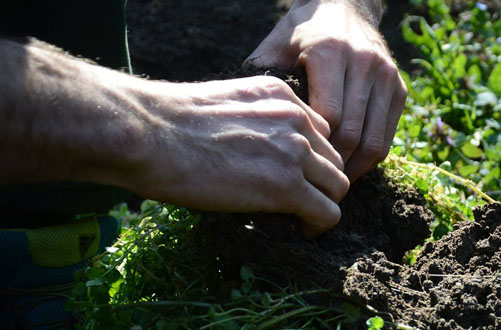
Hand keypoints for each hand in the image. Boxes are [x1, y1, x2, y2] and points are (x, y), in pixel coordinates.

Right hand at [134, 76, 348, 236]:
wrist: (149, 134)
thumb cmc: (166, 123)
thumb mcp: (223, 104)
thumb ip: (252, 120)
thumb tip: (253, 151)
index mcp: (281, 95)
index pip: (320, 130)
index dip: (311, 156)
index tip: (295, 174)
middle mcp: (296, 118)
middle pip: (334, 157)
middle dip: (321, 181)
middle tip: (301, 200)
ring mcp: (295, 151)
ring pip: (338, 186)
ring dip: (322, 204)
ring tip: (301, 218)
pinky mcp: (287, 186)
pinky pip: (327, 212)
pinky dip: (318, 226)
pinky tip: (300, 231)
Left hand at [245, 0, 406, 180]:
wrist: (345, 5)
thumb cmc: (302, 32)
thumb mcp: (276, 46)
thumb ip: (262, 77)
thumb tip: (244, 120)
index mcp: (331, 53)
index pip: (329, 118)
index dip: (314, 148)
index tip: (296, 166)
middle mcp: (365, 63)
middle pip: (353, 134)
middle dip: (333, 166)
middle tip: (312, 186)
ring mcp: (386, 76)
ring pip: (374, 141)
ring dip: (354, 169)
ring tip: (332, 182)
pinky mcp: (399, 88)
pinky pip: (387, 136)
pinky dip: (370, 157)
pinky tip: (349, 166)